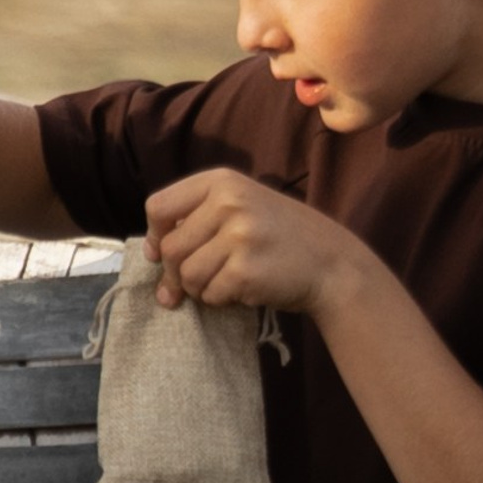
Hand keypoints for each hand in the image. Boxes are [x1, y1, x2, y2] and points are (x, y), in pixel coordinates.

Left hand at [145, 168, 362, 314]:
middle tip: (193, 283)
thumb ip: (198, 218)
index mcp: (222, 182)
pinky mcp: (246, 271)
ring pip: (186, 275)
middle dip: (176, 273)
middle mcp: (229, 203)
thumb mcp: (243, 206)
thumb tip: (149, 252)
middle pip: (169, 248)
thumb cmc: (282, 237)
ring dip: (199, 289)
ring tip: (224, 282)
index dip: (154, 235)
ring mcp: (239, 236)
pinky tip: (243, 290)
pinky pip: (210, 294)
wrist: (333, 263)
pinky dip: (220, 300)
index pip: (159, 207)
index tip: (162, 252)